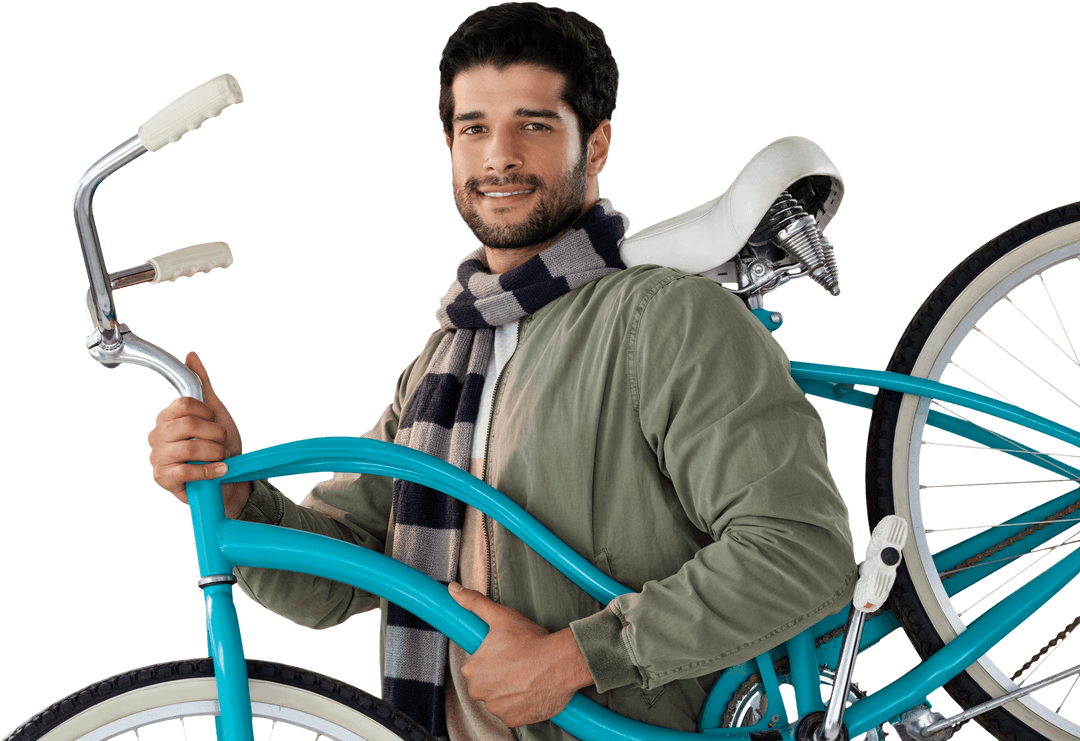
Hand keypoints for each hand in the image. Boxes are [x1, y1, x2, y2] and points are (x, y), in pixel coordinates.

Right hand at [147, 351, 250, 517]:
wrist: (229, 480)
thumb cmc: (220, 446)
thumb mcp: (215, 413)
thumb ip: (202, 385)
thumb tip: (191, 355)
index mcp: (167, 417)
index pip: (184, 404)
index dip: (208, 414)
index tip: (214, 423)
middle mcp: (157, 436)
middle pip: (188, 424)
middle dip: (215, 435)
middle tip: (221, 443)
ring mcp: (158, 458)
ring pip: (190, 448)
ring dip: (215, 453)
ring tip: (221, 457)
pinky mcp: (163, 479)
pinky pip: (187, 471)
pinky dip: (210, 471)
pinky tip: (220, 471)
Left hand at [448, 582, 592, 726]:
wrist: (560, 662)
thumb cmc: (530, 639)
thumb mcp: (500, 615)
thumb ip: (474, 603)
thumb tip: (453, 590)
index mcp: (472, 670)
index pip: (475, 667)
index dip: (491, 659)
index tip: (506, 653)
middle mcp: (479, 692)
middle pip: (485, 685)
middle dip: (498, 676)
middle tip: (517, 664)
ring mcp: (497, 708)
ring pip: (498, 699)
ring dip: (509, 691)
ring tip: (526, 675)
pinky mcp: (513, 720)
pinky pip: (512, 713)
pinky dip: (520, 705)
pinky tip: (531, 690)